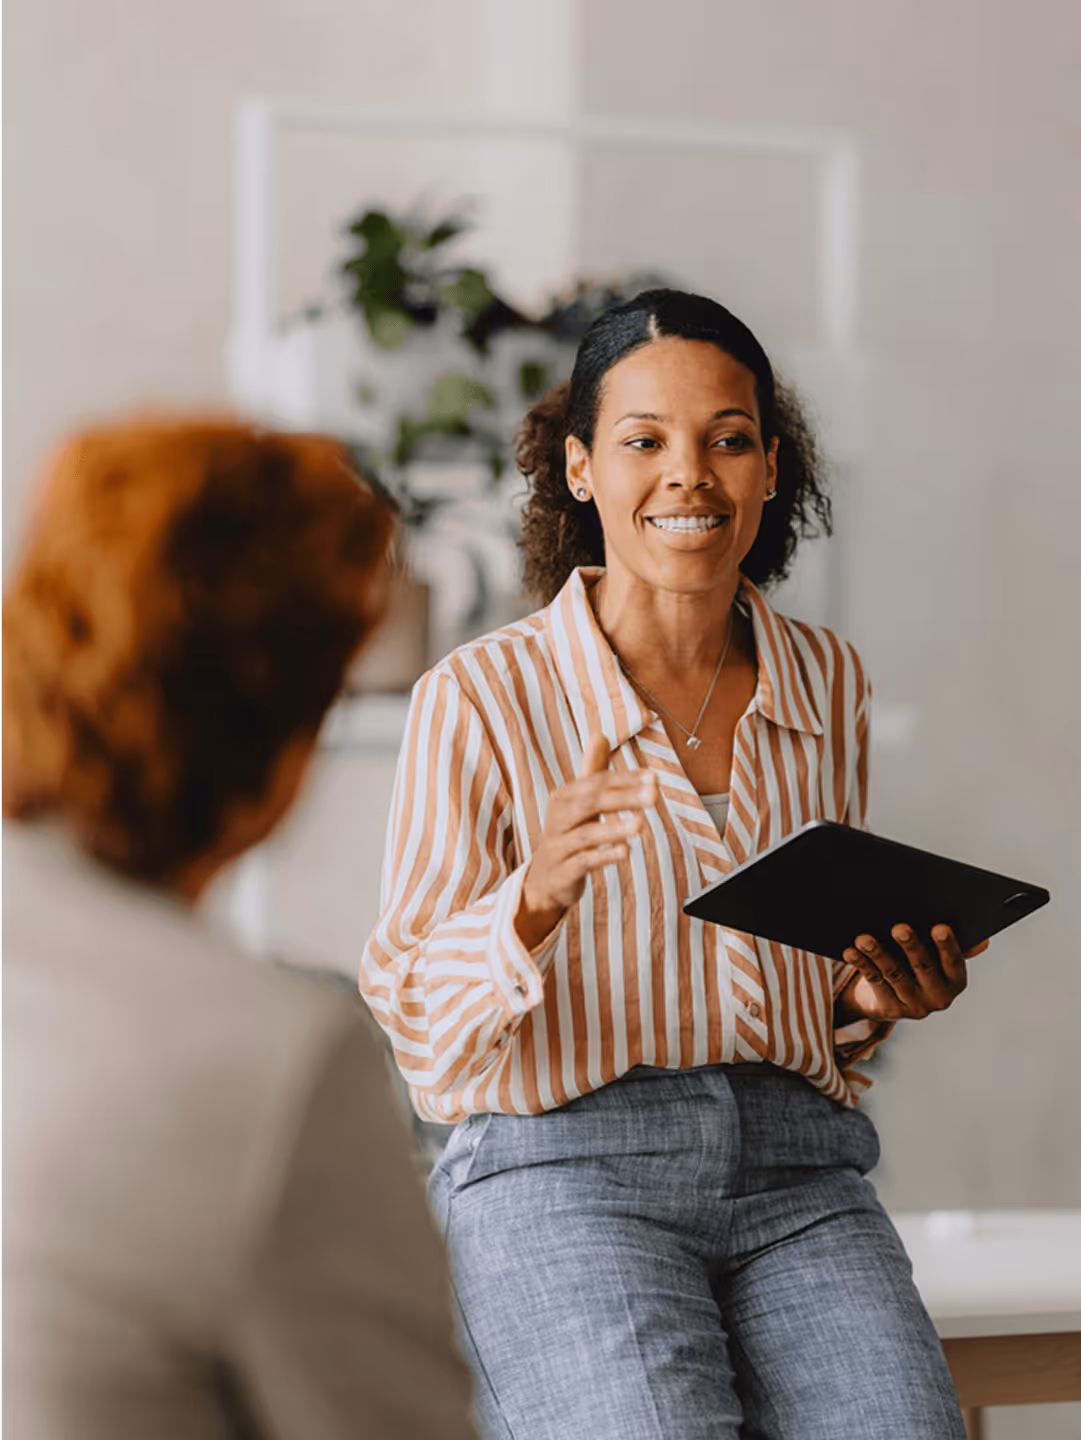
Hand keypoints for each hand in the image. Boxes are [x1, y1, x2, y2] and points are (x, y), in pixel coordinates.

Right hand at [516, 735, 656, 950]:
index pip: (596, 783)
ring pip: (585, 834)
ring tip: (640, 824)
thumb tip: (600, 733)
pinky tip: (625, 852)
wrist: (542, 880)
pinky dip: (603, 856)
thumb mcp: (578, 803)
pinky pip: (582, 862)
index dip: (625, 779)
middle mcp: (558, 818)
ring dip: (613, 828)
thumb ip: (591, 771)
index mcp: (564, 798)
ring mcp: (558, 846)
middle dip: (623, 797)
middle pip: (589, 803)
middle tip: (654, 795)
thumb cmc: (567, 834)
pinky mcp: (562, 872)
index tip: (654, 778)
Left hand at [836, 924, 990, 1023]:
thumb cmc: (921, 966)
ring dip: (878, 954)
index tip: (940, 927)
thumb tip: (983, 941)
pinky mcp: (889, 1008)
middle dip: (911, 946)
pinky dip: (861, 964)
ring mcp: (913, 1005)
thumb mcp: (940, 958)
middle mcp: (938, 997)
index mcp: (956, 981)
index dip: (947, 946)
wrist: (894, 998)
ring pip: (894, 975)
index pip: (953, 962)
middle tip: (899, 927)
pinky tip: (851, 951)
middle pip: (923, 968)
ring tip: (864, 938)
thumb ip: (957, 948)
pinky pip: (874, 981)